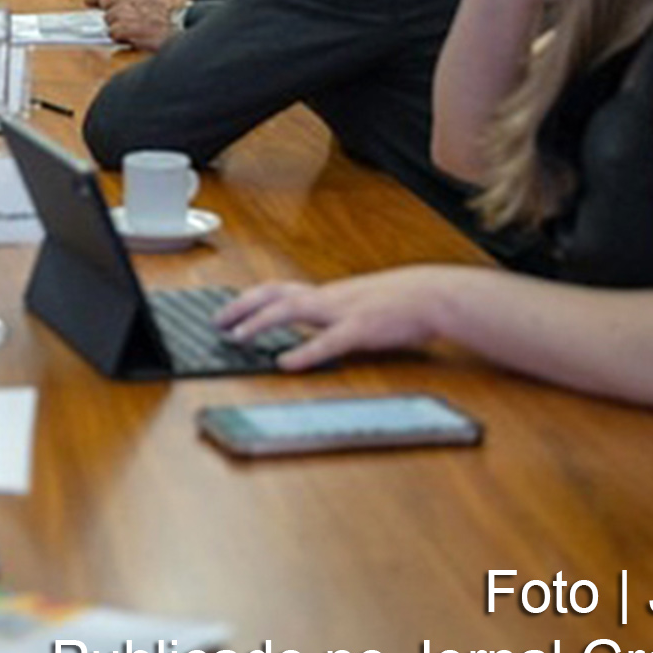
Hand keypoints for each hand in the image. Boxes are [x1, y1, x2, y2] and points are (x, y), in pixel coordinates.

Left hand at [100, 0, 181, 50]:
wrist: (187, 25)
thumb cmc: (178, 12)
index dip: (117, 1)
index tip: (123, 9)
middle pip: (107, 2)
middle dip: (115, 13)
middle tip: (129, 22)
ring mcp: (125, 9)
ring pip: (109, 18)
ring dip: (119, 26)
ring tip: (136, 30)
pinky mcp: (124, 27)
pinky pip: (113, 33)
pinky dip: (122, 38)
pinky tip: (135, 37)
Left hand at [213, 269, 458, 371]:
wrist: (435, 295)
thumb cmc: (401, 302)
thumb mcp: (359, 304)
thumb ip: (333, 314)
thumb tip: (310, 326)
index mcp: (328, 294)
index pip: (279, 290)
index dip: (248, 299)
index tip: (225, 310)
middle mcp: (329, 297)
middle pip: (274, 293)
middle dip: (241, 306)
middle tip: (217, 322)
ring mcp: (344, 311)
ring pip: (292, 310)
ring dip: (260, 323)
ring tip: (237, 337)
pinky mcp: (362, 329)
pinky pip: (328, 341)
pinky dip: (304, 351)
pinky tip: (285, 362)